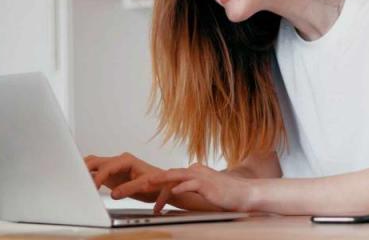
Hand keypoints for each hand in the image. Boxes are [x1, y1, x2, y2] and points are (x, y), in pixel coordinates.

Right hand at [84, 152, 163, 203]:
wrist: (164, 186)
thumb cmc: (157, 183)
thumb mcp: (145, 186)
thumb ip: (129, 188)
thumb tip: (114, 194)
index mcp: (127, 160)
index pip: (107, 166)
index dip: (99, 176)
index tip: (93, 186)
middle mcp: (119, 161)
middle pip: (96, 161)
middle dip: (85, 168)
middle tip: (77, 180)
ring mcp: (114, 167)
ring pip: (94, 164)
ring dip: (84, 170)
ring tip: (76, 180)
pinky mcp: (111, 175)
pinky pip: (95, 172)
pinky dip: (88, 176)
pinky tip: (82, 183)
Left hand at [113, 162, 256, 211]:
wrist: (247, 194)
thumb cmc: (226, 196)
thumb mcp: (202, 192)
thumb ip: (188, 190)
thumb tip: (174, 193)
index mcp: (191, 172)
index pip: (164, 177)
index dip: (147, 184)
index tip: (131, 191)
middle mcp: (193, 171)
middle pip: (162, 174)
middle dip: (140, 182)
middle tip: (121, 190)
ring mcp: (199, 176)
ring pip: (171, 177)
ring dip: (152, 184)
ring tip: (137, 189)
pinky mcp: (206, 184)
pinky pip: (188, 185)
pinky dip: (176, 190)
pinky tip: (166, 198)